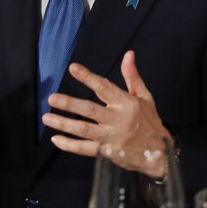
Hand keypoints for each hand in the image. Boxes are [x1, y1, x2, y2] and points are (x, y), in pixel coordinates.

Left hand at [43, 51, 171, 175]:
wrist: (159, 152)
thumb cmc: (149, 121)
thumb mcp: (145, 97)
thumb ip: (132, 76)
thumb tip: (128, 54)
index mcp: (127, 103)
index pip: (105, 87)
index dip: (88, 78)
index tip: (73, 68)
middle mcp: (118, 120)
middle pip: (90, 110)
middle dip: (70, 104)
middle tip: (52, 98)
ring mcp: (111, 138)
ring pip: (84, 130)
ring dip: (64, 124)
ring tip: (47, 118)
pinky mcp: (106, 153)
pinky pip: (84, 149)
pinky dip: (69, 145)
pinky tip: (56, 139)